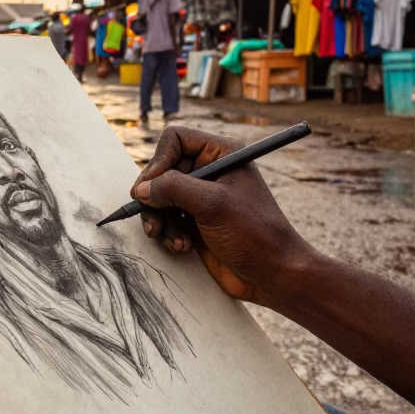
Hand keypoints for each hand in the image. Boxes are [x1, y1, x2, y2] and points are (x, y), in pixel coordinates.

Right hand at [131, 126, 314, 307]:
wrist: (272, 273)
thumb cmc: (254, 233)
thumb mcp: (212, 204)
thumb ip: (173, 188)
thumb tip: (142, 188)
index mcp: (220, 154)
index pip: (175, 140)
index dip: (159, 160)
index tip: (151, 187)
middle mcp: (209, 171)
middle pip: (162, 170)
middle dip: (154, 196)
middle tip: (152, 218)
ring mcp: (200, 197)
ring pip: (159, 197)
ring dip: (159, 219)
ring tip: (171, 238)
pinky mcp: (195, 221)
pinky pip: (165, 218)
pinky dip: (167, 232)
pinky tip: (182, 246)